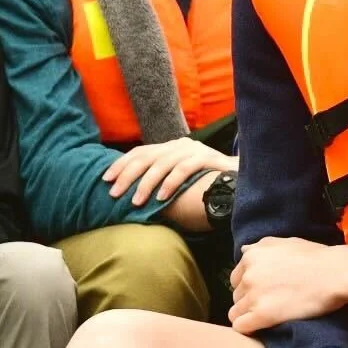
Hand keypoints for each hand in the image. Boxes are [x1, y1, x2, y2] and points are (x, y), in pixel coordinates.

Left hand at [102, 138, 235, 206]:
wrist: (241, 181)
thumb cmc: (206, 185)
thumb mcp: (179, 181)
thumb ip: (160, 181)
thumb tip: (131, 193)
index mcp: (171, 148)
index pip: (140, 152)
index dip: (121, 164)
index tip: (106, 179)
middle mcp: (180, 146)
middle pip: (147, 156)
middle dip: (128, 175)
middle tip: (114, 193)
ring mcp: (195, 150)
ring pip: (163, 163)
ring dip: (147, 184)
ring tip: (136, 201)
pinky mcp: (208, 159)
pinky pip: (184, 169)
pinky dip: (171, 183)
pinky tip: (162, 197)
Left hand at [228, 237, 347, 333]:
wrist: (334, 273)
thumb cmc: (315, 256)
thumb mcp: (285, 242)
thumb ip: (260, 246)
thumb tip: (244, 250)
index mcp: (251, 256)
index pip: (236, 278)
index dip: (248, 287)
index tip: (262, 292)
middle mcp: (248, 275)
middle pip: (236, 296)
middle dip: (248, 301)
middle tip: (268, 305)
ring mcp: (254, 295)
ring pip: (235, 313)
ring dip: (248, 316)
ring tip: (266, 318)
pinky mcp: (263, 315)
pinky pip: (241, 327)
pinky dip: (248, 329)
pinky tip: (261, 328)